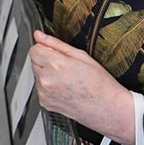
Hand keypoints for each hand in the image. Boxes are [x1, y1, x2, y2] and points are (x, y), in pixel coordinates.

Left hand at [30, 30, 135, 144]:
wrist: (108, 109)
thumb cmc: (100, 84)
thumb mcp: (81, 56)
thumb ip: (55, 44)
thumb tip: (39, 35)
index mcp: (55, 65)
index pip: (34, 49)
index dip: (46, 49)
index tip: (56, 53)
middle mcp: (46, 80)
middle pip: (35, 61)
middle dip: (47, 61)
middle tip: (67, 67)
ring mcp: (44, 93)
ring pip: (38, 75)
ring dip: (48, 74)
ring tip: (69, 79)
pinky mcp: (45, 103)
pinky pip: (41, 88)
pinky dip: (49, 87)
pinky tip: (66, 89)